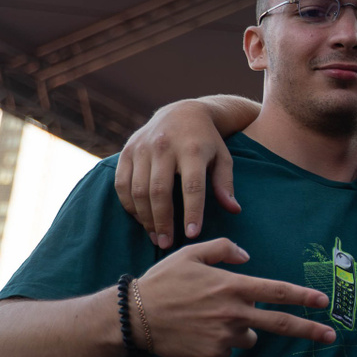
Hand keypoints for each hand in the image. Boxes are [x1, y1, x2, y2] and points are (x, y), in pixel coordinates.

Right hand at [114, 100, 237, 248]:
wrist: (182, 112)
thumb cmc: (207, 141)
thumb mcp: (223, 157)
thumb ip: (226, 184)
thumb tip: (234, 210)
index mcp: (192, 148)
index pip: (192, 186)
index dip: (192, 212)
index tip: (193, 234)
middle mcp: (165, 146)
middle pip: (160, 191)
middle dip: (163, 221)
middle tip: (167, 244)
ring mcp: (143, 148)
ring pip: (139, 190)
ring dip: (145, 218)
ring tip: (156, 237)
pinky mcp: (127, 151)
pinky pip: (122, 183)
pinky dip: (129, 205)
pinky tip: (141, 219)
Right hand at [134, 239, 333, 356]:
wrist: (135, 316)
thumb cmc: (164, 281)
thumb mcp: (191, 253)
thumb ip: (224, 249)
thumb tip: (247, 258)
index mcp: (233, 286)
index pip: (278, 292)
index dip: (304, 297)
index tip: (324, 302)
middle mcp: (234, 313)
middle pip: (280, 324)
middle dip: (310, 330)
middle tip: (331, 336)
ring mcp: (224, 337)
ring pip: (248, 335)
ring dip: (240, 328)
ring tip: (207, 318)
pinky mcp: (213, 355)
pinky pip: (228, 348)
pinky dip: (220, 341)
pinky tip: (197, 331)